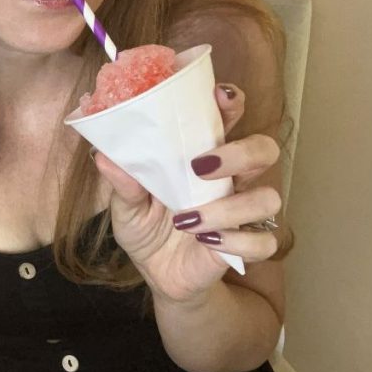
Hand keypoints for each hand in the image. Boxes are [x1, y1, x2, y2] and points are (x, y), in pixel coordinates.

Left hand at [93, 84, 281, 304]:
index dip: (231, 103)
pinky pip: (263, 241)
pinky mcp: (246, 246)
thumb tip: (104, 157)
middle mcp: (230, 179)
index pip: (229, 118)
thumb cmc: (146, 227)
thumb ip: (122, 183)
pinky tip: (205, 242)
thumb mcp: (125, 207)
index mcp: (202, 156)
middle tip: (200, 166)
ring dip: (229, 208)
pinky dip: (236, 241)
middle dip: (240, 153)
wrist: (156, 274)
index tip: (219, 97)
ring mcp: (242, 212)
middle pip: (264, 150)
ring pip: (268, 198)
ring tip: (187, 220)